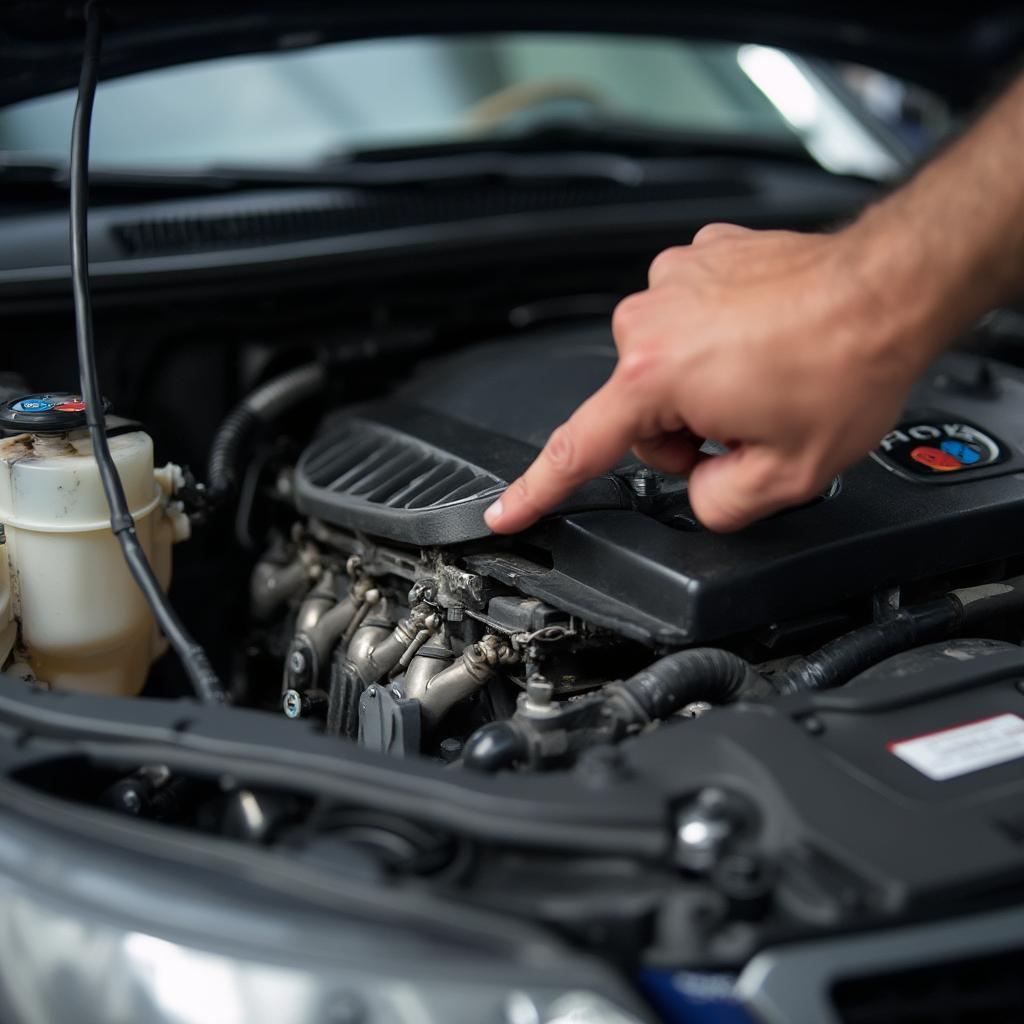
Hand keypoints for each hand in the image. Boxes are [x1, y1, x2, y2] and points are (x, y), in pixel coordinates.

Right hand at [484, 221, 941, 532]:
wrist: (892, 285)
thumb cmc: (847, 361)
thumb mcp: (786, 476)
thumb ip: (720, 506)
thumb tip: (701, 493)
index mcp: (655, 376)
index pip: (579, 451)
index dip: (537, 491)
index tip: (506, 512)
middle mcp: (651, 320)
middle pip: (639, 413)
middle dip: (686, 434)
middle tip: (749, 427)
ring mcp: (674, 280)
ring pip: (664, 367)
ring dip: (703, 386)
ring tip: (765, 378)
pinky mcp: (699, 256)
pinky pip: (689, 319)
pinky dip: (719, 341)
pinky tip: (763, 340)